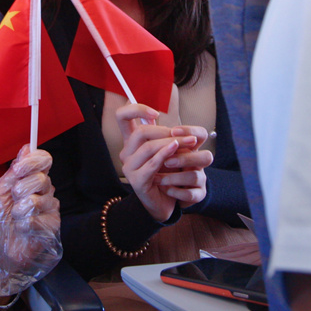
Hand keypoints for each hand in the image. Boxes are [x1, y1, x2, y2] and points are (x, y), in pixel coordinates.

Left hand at [0, 145, 61, 296]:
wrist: (0, 250)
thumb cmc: (0, 220)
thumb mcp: (1, 192)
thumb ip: (14, 171)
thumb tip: (27, 148)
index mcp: (32, 179)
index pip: (44, 160)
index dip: (33, 161)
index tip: (19, 169)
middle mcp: (45, 190)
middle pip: (42, 178)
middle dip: (22, 188)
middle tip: (14, 199)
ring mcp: (51, 208)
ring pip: (40, 198)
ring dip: (20, 209)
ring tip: (15, 217)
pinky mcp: (53, 226)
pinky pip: (40, 218)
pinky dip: (25, 224)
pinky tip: (22, 229)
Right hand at [116, 104, 209, 220]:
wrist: (166, 202)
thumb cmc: (167, 172)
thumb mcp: (166, 149)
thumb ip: (164, 135)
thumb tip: (170, 121)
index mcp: (130, 142)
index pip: (121, 116)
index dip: (135, 109)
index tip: (155, 113)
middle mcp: (126, 153)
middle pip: (140, 132)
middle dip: (165, 131)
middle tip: (186, 135)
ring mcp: (129, 167)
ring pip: (147, 147)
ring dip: (170, 143)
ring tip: (188, 143)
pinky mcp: (137, 180)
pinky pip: (152, 164)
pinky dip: (165, 155)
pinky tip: (176, 149)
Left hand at [157, 126, 212, 209]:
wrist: (163, 195)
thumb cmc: (160, 168)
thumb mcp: (156, 151)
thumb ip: (154, 137)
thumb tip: (146, 119)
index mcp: (190, 149)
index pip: (201, 134)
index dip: (190, 131)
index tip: (173, 130)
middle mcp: (198, 163)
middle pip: (206, 157)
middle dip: (184, 158)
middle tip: (166, 161)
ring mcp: (200, 180)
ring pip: (196, 176)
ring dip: (174, 177)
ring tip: (157, 178)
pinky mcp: (197, 195)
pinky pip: (192, 194)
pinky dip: (177, 192)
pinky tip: (165, 190)